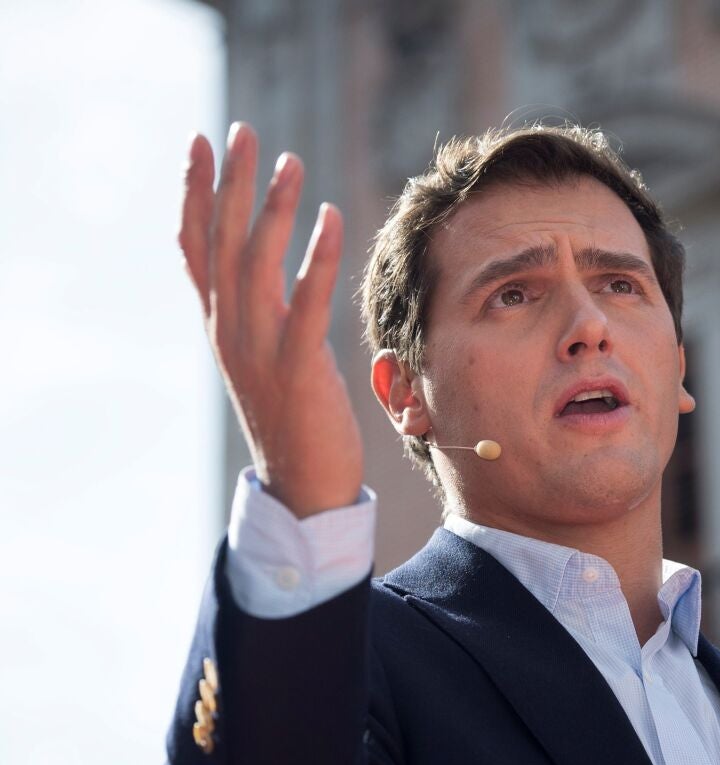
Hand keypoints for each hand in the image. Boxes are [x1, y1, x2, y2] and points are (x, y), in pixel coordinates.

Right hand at [179, 123, 362, 517]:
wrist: (303, 484)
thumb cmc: (295, 417)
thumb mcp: (266, 356)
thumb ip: (259, 313)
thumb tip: (264, 272)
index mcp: (221, 325)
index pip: (197, 246)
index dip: (195, 193)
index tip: (199, 143)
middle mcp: (230, 329)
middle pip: (222, 242)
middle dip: (231, 182)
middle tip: (242, 131)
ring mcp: (259, 348)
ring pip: (257, 264)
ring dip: (273, 207)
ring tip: (290, 160)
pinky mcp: (297, 366)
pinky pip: (305, 302)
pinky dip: (315, 257)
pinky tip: (330, 217)